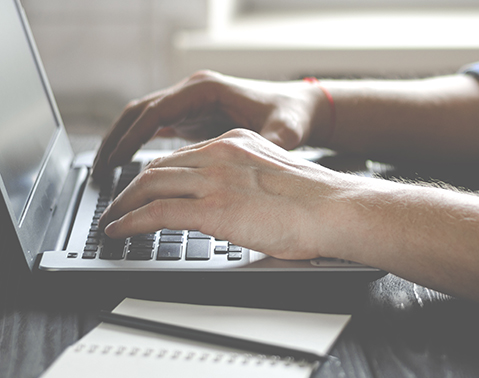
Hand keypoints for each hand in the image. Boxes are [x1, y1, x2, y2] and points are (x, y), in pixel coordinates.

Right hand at [92, 70, 327, 178]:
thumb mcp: (284, 131)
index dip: (133, 136)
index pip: (157, 110)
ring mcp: (191, 102)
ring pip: (143, 119)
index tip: (115, 160)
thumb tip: (263, 158)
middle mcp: (193, 91)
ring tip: (105, 173)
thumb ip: (269, 144)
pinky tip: (129, 170)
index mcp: (207, 89)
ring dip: (122, 142)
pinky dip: (139, 145)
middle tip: (98, 172)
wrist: (300, 108)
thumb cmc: (291, 116)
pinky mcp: (193, 115)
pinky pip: (156, 128)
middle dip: (116, 139)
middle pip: (140, 111)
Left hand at [98, 128, 349, 259]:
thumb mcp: (278, 177)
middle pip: (160, 165)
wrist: (335, 210)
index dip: (160, 172)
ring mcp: (215, 178)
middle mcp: (222, 153)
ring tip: (114, 219)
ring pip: (150, 184)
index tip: (150, 186)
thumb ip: (251, 182)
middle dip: (134, 186)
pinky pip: (155, 212)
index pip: (185, 154)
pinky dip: (130, 221)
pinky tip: (121, 230)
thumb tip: (242, 205)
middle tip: (122, 203)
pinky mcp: (212, 208)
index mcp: (239, 143)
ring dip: (125, 203)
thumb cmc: (320, 203)